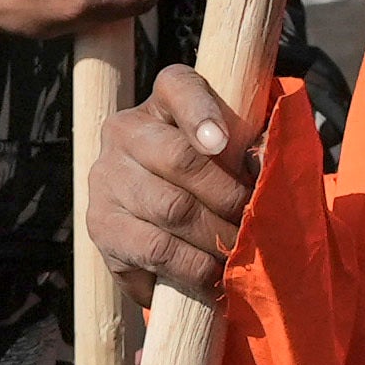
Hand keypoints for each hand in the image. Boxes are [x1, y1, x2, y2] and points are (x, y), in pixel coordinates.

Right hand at [89, 60, 267, 295]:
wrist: (167, 220)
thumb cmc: (218, 175)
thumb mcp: (238, 149)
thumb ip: (256, 146)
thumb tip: (263, 162)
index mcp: (165, 98)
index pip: (179, 87)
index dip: (201, 112)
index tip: (220, 142)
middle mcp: (125, 130)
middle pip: (181, 159)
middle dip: (229, 198)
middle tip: (256, 224)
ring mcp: (106, 177)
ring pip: (171, 209)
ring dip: (217, 238)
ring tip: (242, 254)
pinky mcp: (101, 225)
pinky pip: (155, 250)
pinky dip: (193, 269)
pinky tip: (214, 278)